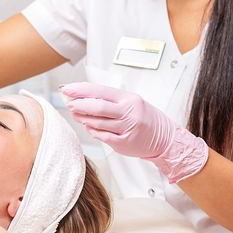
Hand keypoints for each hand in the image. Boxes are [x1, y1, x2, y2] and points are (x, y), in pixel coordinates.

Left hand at [61, 82, 207, 183]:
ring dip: (83, 118)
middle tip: (69, 104)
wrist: (164, 137)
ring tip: (76, 115)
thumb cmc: (144, 117)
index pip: (101, 91)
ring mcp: (126, 129)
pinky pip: (102, 136)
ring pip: (98, 123)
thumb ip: (109, 100)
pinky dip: (92, 131)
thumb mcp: (131, 102)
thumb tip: (83, 97)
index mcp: (129, 99)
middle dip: (80, 105)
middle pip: (99, 107)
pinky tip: (89, 127)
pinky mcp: (124, 143)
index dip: (82, 90)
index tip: (68, 89)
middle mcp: (128, 113)